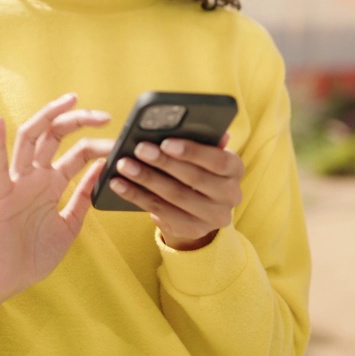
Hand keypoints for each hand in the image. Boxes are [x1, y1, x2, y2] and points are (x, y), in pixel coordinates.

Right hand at [0, 93, 112, 330]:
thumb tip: (103, 168)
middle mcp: (34, 176)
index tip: (120, 140)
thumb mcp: (70, 224)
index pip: (76, 152)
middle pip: (54, 136)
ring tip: (68, 101)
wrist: (11, 279)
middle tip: (103, 115)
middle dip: (77, 120)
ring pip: (29, 140)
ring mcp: (16, 183)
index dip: (97, 143)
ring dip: (48, 117)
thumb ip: (83, 197)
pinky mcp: (0, 197)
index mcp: (51, 183)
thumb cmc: (36, 253)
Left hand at [108, 133, 243, 250]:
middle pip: (195, 179)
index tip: (165, 142)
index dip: (192, 151)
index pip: (219, 160)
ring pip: (175, 196)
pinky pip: (160, 212)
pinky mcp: (192, 229)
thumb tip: (199, 126)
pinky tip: (119, 184)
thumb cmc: (197, 168)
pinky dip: (136, 196)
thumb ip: (201, 140)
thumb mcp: (203, 154)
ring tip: (124, 164)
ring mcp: (213, 217)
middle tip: (139, 149)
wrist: (198, 208)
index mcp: (235, 169)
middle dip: (164, 163)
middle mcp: (231, 196)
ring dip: (146, 179)